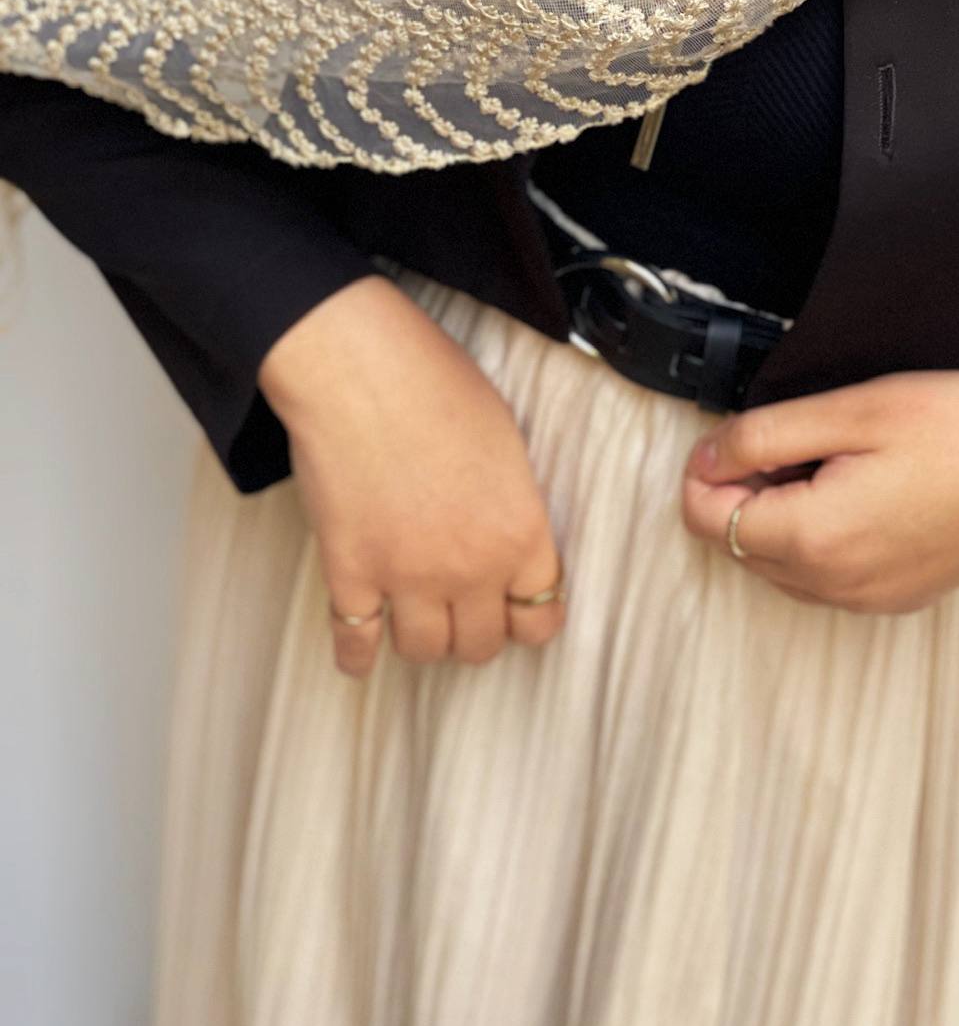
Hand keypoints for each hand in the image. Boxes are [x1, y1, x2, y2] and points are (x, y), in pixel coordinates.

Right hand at [258, 275, 564, 676]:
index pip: (541, 617)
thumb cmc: (438, 385)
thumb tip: (509, 534)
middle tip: (462, 612)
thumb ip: (513, 506)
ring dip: (422, 639)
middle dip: (474, 630)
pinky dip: (357, 655)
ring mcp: (407, 577)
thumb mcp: (508, 444)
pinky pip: (355, 643)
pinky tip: (360, 655)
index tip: (516, 611)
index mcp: (522, 533)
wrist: (362, 370)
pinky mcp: (350, 574)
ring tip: (416, 620)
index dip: (528, 617)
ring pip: (424, 650)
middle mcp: (471, 568)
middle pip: (481, 643)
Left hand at [681, 371, 958, 615]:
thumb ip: (763, 437)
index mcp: (814, 539)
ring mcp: (869, 601)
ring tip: (833, 462)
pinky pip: (824, 578)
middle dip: (743, 492)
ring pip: (778, 565)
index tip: (745, 431)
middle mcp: (835, 587)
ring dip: (780, 516)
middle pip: (737, 545)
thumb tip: (704, 458)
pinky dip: (819, 538)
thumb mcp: (852, 412)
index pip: (706, 518)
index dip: (708, 467)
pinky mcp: (899, 599)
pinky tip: (861, 493)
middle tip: (799, 438)